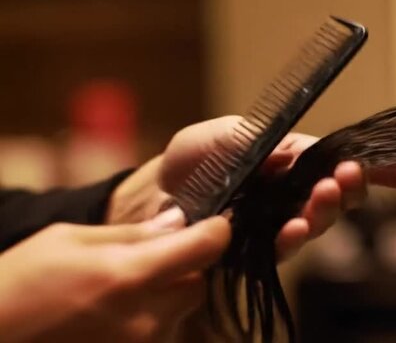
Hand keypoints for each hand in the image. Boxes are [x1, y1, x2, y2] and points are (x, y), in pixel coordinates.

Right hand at [0, 209, 229, 342]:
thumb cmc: (14, 285)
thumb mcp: (66, 240)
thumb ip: (130, 234)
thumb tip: (179, 222)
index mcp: (127, 277)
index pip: (205, 249)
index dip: (216, 231)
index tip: (214, 224)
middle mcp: (144, 319)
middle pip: (198, 284)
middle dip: (184, 268)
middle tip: (150, 259)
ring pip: (179, 311)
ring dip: (164, 295)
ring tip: (118, 291)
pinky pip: (159, 333)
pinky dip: (148, 319)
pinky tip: (111, 315)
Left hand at [155, 116, 395, 258]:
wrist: (164, 194)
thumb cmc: (198, 158)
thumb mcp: (221, 135)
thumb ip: (257, 139)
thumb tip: (298, 149)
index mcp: (296, 160)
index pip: (345, 162)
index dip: (384, 170)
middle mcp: (297, 192)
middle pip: (341, 195)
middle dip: (350, 188)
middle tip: (345, 178)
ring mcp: (283, 221)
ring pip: (320, 221)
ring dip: (325, 212)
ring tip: (318, 201)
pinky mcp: (263, 247)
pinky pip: (286, 246)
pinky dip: (293, 238)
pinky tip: (293, 230)